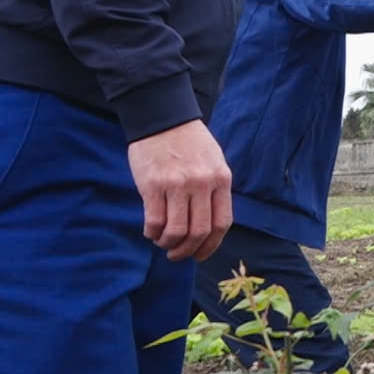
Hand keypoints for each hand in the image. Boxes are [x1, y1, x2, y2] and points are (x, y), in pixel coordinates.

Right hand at [127, 119, 232, 261]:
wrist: (163, 119)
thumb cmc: (190, 143)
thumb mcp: (214, 162)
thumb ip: (215, 190)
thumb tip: (210, 227)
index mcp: (221, 179)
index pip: (222, 223)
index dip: (211, 246)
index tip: (200, 254)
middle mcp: (202, 183)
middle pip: (199, 232)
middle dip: (188, 251)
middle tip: (177, 254)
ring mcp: (177, 185)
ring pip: (176, 231)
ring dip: (168, 244)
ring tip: (163, 242)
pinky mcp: (152, 185)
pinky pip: (154, 221)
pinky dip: (152, 233)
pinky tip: (151, 231)